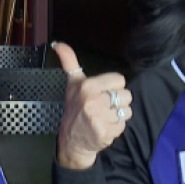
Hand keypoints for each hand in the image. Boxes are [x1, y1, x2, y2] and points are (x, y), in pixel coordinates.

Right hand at [51, 42, 132, 169]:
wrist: (71, 140)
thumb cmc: (75, 108)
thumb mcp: (72, 83)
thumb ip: (69, 61)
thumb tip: (57, 43)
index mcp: (87, 86)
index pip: (120, 80)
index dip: (113, 88)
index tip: (101, 94)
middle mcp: (93, 100)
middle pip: (126, 95)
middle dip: (117, 102)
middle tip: (102, 108)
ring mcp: (98, 117)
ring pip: (127, 111)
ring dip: (118, 116)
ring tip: (104, 118)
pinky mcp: (105, 132)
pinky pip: (123, 125)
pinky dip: (116, 128)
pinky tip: (104, 128)